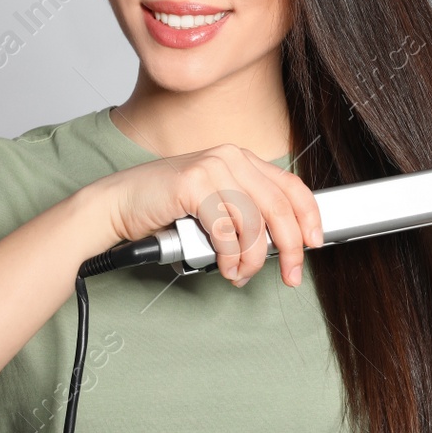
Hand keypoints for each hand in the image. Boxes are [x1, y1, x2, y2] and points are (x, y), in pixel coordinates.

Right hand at [99, 145, 323, 287]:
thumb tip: (281, 244)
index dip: (309, 217)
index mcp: (241, 159)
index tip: (314, 243)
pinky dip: (229, 257)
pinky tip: (225, 267)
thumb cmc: (165, 208)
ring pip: (254, 224)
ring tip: (240, 274)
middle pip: (279, 207)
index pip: (291, 186)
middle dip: (290, 248)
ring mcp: (212, 168)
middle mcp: (230, 158)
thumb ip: (246, 213)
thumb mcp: (215, 204)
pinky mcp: (193, 184)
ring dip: (251, 260)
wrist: (117, 204)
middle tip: (291, 274)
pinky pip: (226, 231)